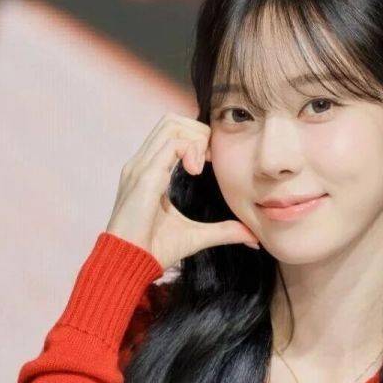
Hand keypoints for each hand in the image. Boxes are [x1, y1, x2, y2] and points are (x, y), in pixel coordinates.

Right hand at [105, 111, 259, 269]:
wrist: (129, 263)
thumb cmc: (154, 250)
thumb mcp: (197, 236)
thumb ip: (224, 231)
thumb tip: (253, 238)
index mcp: (149, 171)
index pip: (172, 131)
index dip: (197, 138)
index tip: (210, 162)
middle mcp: (141, 163)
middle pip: (172, 119)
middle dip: (198, 132)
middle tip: (209, 160)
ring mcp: (139, 167)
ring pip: (171, 124)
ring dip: (195, 138)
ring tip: (201, 165)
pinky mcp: (143, 177)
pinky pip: (170, 145)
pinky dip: (189, 150)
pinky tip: (196, 172)